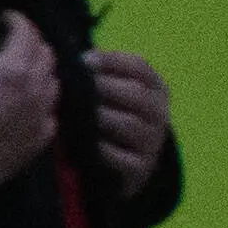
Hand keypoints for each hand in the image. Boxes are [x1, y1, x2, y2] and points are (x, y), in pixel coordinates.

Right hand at [0, 23, 59, 190]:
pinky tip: (27, 108)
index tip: (5, 18)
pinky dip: (42, 106)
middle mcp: (35, 89)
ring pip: (54, 84)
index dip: (17, 20)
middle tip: (15, 44)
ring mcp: (41, 116)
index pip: (28, 33)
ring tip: (23, 75)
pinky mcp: (40, 140)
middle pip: (47, 56)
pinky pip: (51, 116)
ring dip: (41, 74)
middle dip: (33, 44)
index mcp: (12, 68)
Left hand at [87, 46, 172, 199]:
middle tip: (74, 88)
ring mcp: (152, 143)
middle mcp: (159, 114)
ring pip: (129, 125)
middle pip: (137, 94)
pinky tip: (83, 144)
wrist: (118, 165)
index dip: (111, 61)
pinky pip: (122, 157)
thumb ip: (95, 75)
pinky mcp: (140, 169)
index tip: (84, 60)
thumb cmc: (105, 116)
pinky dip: (101, 149)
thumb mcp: (107, 92)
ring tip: (74, 115)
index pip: (139, 67)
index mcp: (154, 88)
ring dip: (99, 118)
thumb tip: (68, 58)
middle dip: (102, 88)